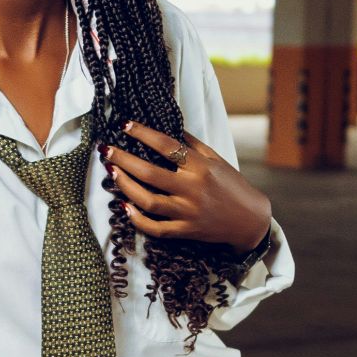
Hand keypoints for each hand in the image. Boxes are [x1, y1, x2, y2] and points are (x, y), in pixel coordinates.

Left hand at [101, 119, 271, 251]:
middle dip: (124, 159)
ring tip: (112, 172)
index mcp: (201, 167)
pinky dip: (138, 219)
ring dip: (125, 186)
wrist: (249, 220)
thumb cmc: (232, 186)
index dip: (143, 134)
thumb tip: (167, 127)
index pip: (167, 146)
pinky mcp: (185, 231)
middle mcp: (193, 188)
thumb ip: (192, 144)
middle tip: (107, 149)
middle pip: (150, 173)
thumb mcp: (216, 159)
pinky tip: (124, 206)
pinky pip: (156, 228)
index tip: (125, 125)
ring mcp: (188, 212)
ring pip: (148, 200)